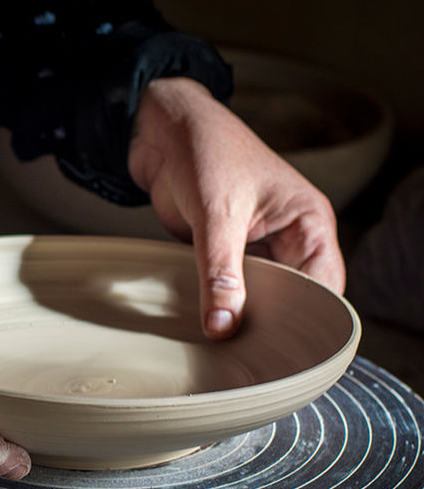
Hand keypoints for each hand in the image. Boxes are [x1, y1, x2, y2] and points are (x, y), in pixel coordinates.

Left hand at [127, 77, 345, 338]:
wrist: (163, 132)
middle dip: (272, 324)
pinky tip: (205, 325)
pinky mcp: (224, 252)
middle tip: (249, 357)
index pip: (325, 285)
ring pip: (259, 296)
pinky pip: (228, 288)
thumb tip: (223, 326)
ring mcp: (255, 247)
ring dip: (242, 317)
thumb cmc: (205, 151)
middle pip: (293, 297)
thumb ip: (220, 273)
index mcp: (308, 222)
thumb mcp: (216, 215)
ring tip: (227, 347)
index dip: (308, 318)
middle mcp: (289, 238)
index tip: (282, 351)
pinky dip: (219, 305)